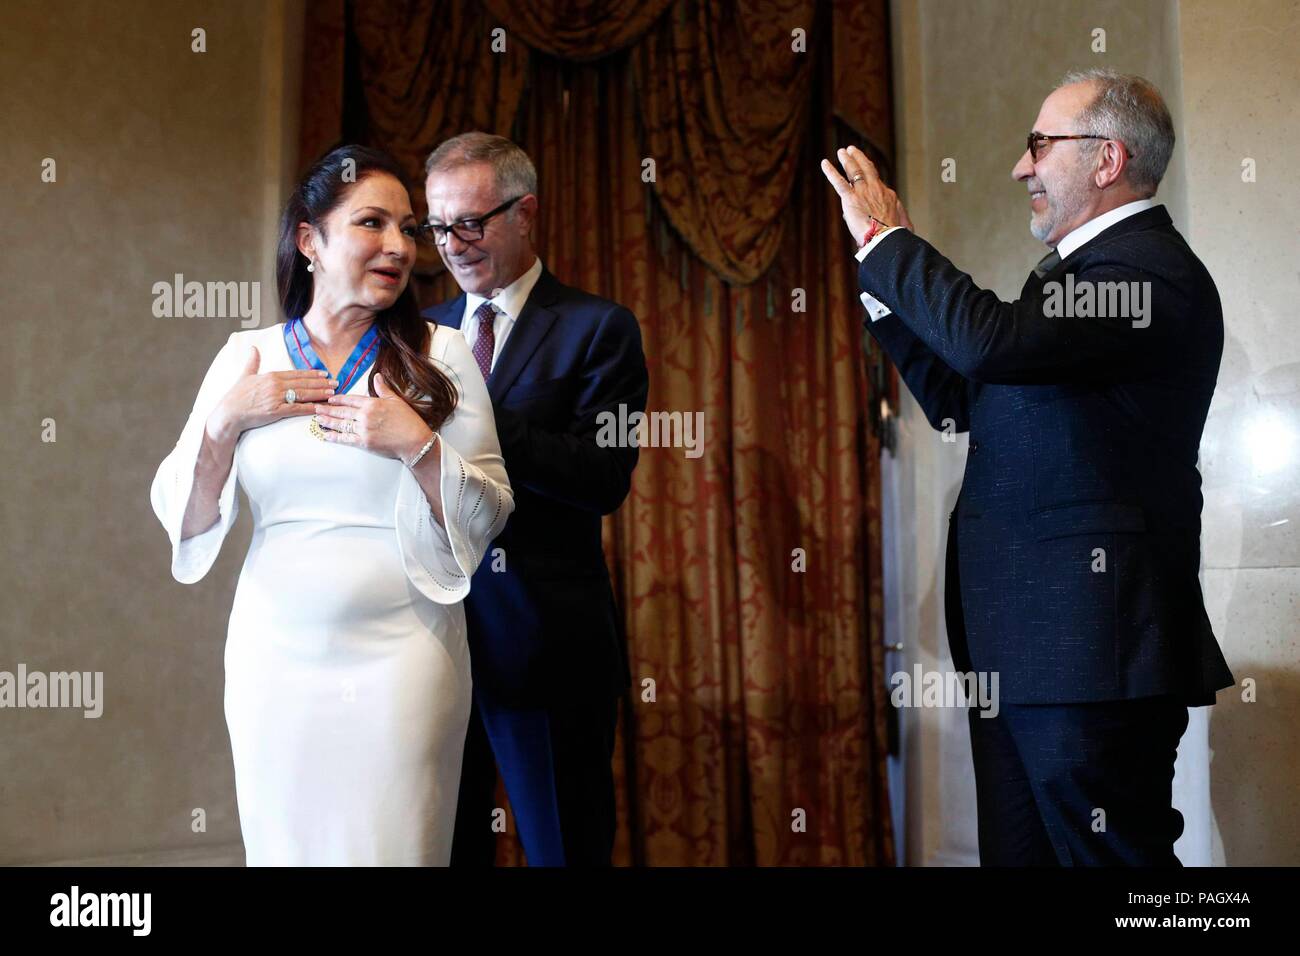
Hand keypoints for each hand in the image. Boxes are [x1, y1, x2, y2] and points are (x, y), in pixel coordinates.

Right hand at [207, 346, 334, 441]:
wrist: (228, 413)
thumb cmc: (236, 396)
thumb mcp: (245, 375)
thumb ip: (252, 362)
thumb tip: (253, 347)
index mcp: (270, 376)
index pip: (296, 373)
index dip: (312, 374)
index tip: (324, 374)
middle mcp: (275, 385)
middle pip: (303, 383)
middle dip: (321, 383)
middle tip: (336, 383)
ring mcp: (276, 398)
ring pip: (303, 394)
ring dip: (320, 393)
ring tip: (332, 393)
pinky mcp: (276, 411)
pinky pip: (297, 409)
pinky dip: (310, 408)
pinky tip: (320, 408)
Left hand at [315, 372, 432, 461]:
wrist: (414, 441)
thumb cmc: (409, 421)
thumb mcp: (397, 400)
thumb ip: (383, 389)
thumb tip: (377, 376)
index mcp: (372, 403)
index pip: (351, 399)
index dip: (338, 399)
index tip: (330, 399)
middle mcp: (365, 415)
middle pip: (342, 411)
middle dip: (327, 409)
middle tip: (316, 407)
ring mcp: (363, 429)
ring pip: (341, 424)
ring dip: (328, 421)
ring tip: (317, 419)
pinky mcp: (364, 442)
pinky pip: (345, 439)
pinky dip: (335, 437)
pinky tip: (326, 435)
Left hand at [820, 145, 910, 242]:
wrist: (885, 237)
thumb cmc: (894, 235)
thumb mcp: (903, 225)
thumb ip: (903, 221)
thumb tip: (908, 227)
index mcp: (887, 195)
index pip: (876, 181)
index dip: (869, 174)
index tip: (863, 169)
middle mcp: (876, 189)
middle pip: (866, 168)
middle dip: (858, 157)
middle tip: (851, 149)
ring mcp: (863, 192)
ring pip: (854, 171)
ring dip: (847, 160)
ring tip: (841, 152)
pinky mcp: (851, 198)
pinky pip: (839, 182)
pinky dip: (830, 172)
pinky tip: (824, 163)